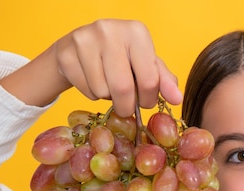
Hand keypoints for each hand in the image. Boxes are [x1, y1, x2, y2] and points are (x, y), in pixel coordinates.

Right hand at [0, 19, 181, 115]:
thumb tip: (177, 99)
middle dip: (127, 106)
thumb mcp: (147, 66)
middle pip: (124, 88)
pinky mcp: (66, 54)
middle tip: (127, 105)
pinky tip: (92, 79)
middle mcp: (110, 30)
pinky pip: (85, 90)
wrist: (80, 48)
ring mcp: (84, 40)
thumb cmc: (122, 59)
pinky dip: (92, 94)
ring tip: (109, 84)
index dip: (149, 99)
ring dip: (109, 98)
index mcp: (136, 31)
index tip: (145, 100)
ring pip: (102, 91)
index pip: (149, 80)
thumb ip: (164, 82)